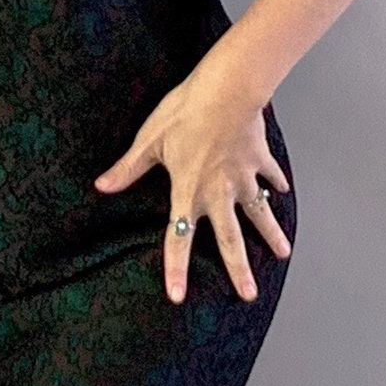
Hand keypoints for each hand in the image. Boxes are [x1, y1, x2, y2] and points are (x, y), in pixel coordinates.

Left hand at [93, 53, 292, 303]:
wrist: (228, 89)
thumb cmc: (185, 112)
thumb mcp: (149, 140)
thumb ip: (128, 168)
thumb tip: (102, 186)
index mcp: (188, 191)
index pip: (179, 239)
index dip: (176, 269)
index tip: (178, 295)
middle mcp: (218, 192)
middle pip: (230, 240)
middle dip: (239, 270)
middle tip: (248, 294)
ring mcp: (243, 177)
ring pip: (259, 214)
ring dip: (271, 235)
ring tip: (282, 255)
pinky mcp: (258, 159)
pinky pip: (269, 176)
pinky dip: (276, 184)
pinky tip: (283, 193)